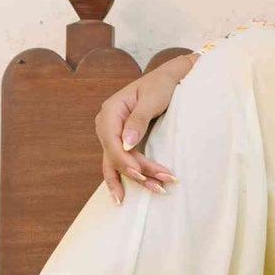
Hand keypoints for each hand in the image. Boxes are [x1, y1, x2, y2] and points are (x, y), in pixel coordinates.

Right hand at [95, 56, 193, 199]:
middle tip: (160, 186)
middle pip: (115, 156)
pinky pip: (121, 162)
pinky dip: (128, 177)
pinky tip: (124, 196)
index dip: (126, 161)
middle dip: (137, 173)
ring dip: (134, 180)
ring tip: (154, 191)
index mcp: (110, 112)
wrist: (168, 79)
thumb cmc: (160, 85)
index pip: (112, 143)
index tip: (141, 174)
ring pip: (117, 163)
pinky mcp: (122, 141)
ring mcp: (113, 134)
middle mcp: (107, 125)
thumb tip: (126, 144)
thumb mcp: (152, 98)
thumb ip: (138, 120)